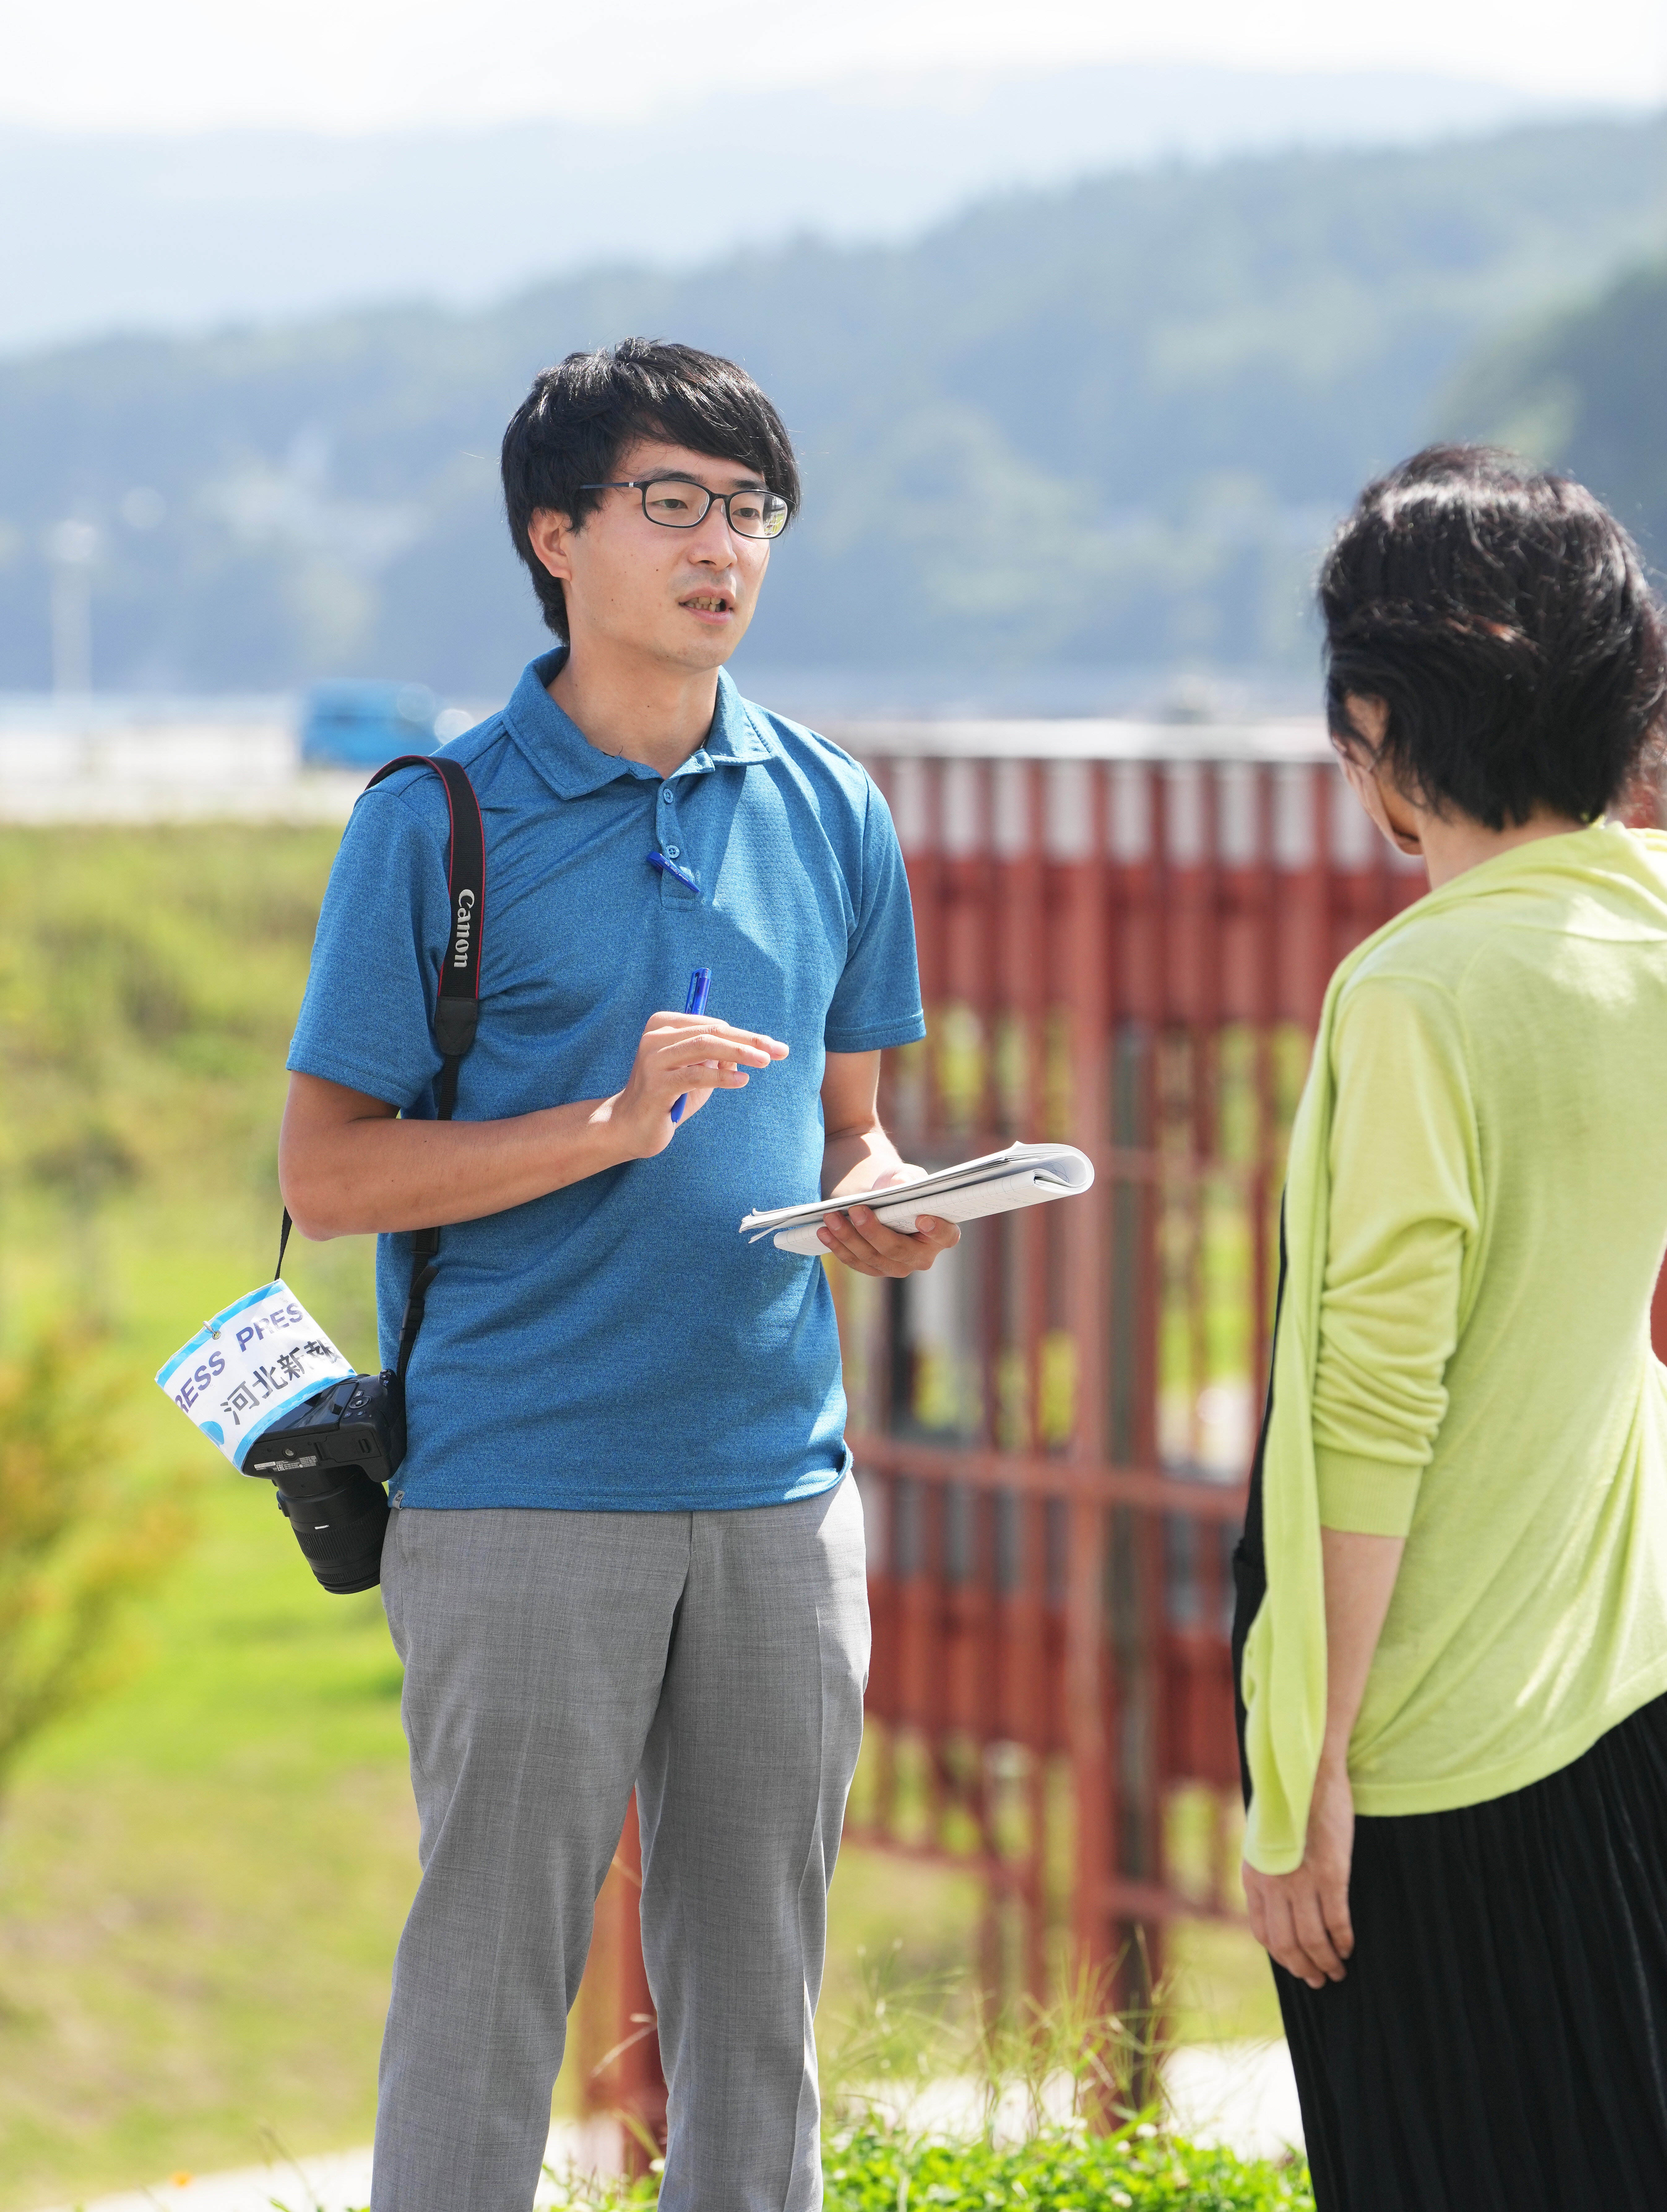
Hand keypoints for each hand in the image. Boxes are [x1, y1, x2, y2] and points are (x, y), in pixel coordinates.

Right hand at [607, 1010, 787, 1155]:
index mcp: (664, 1025)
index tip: (774, 1046)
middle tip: (778, 1050)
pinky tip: (742, 1081)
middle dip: (749, 1040)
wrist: (630, 1127)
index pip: (713, 1025)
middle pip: (711, 1032)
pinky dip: (721, 1077)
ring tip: (765, 1061)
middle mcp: (656, 1036)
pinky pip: (695, 1075)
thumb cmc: (669, 1098)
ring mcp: (653, 1059)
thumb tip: (750, 1048)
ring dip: (739, 1052)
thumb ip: (719, 1057)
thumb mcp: (698, 1072)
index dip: (746, 1034)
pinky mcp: (655, 1085)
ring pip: (704, 1046)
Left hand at [816, 1165, 960, 1277]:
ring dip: (848, 1238)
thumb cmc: (899, 1184)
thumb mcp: (904, 1175)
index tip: (922, 1219)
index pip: (945, 1236)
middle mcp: (922, 1256)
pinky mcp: (875, 1268)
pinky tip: (824, 1231)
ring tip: (830, 1218)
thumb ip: (905, 1178)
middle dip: (874, 1232)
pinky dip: (838, 1246)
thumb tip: (899, 1185)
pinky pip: (856, 1262)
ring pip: (872, 1258)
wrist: (880, 1196)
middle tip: (856, 1210)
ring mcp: (897, 1266)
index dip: (937, 1231)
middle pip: (898, 1250)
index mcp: (942, 1233)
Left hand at [1243, 1756, 1354, 1988]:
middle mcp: (1273, 1885)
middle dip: (1304, 1968)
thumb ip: (1267, 1872)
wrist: (1305, 1773)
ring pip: (1313, 1941)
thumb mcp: (1263, 1841)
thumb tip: (1278, 1904)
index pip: (1263, 1932)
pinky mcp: (1330, 1874)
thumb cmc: (1287, 1804)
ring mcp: (1301, 1881)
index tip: (1296, 1965)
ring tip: (1338, 1970)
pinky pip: (1337, 1922)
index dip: (1281, 1955)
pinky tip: (1349, 1946)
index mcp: (1254, 1877)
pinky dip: (1343, 1941)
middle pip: (1287, 1945)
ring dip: (1327, 1962)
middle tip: (1320, 1980)